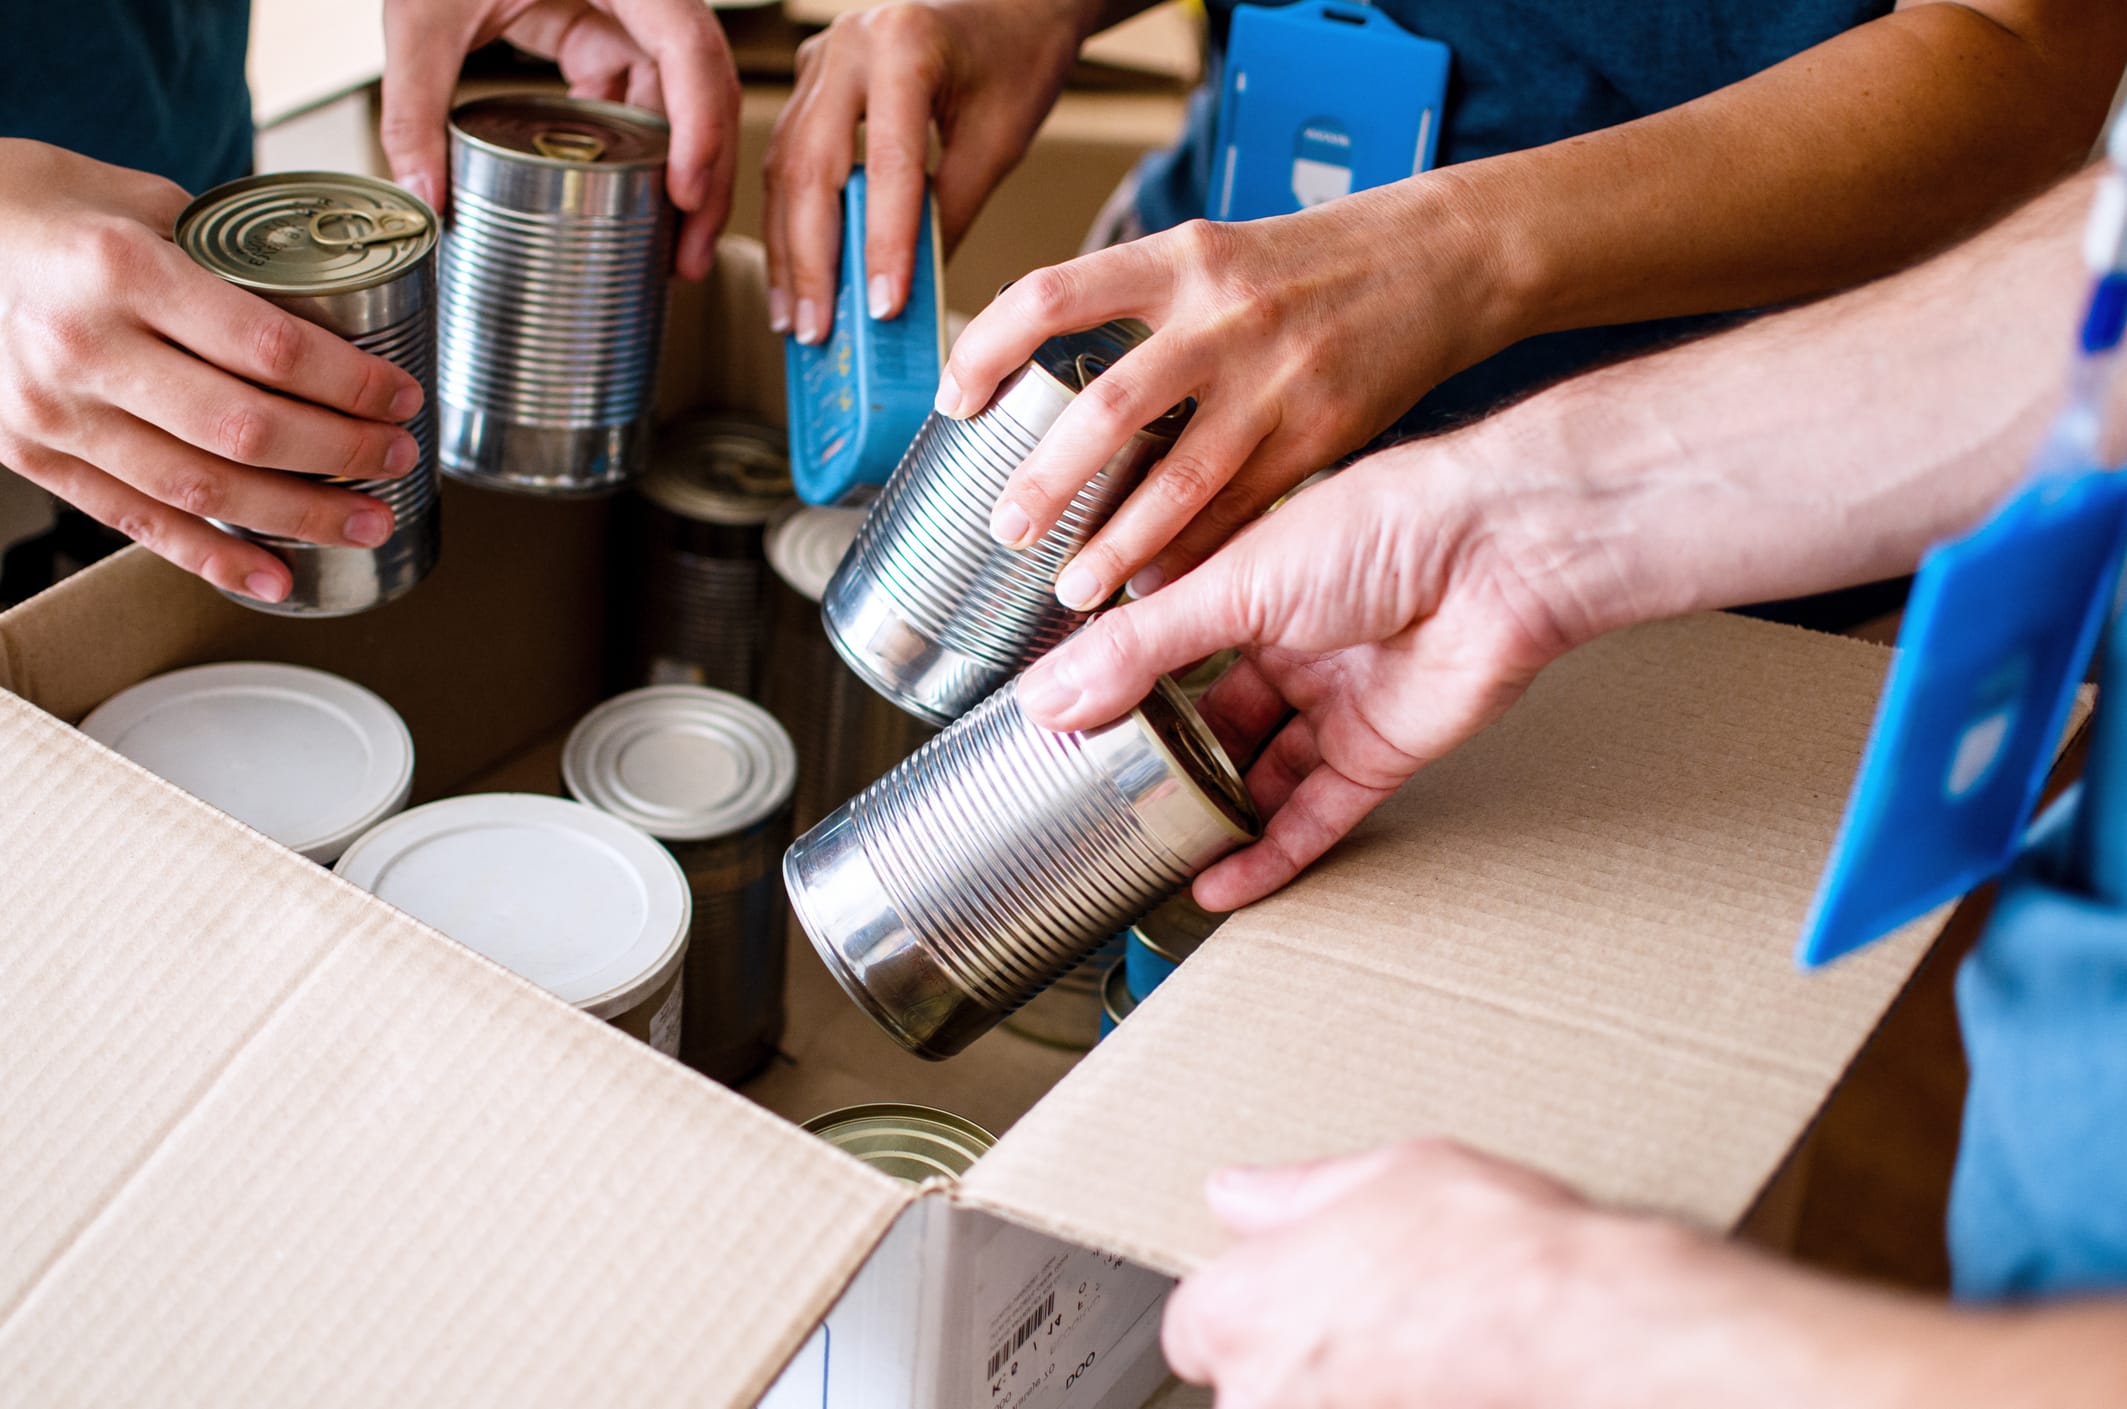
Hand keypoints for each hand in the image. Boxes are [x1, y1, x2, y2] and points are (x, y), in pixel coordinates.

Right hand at [0, 142, 425, 602]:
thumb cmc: (46, 208)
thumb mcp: (144, 199)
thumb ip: (233, 262)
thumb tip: (333, 314)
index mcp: (122, 269)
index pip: (267, 347)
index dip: (350, 385)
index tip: (399, 399)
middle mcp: (84, 347)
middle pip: (244, 429)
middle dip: (341, 455)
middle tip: (397, 460)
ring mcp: (55, 411)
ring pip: (200, 490)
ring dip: (298, 516)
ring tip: (366, 520)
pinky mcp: (36, 456)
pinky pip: (138, 522)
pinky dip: (213, 559)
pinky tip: (275, 576)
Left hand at [380, 0, 739, 279]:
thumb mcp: (423, 12)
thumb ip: (417, 104)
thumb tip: (426, 199)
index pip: (688, 46)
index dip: (699, 125)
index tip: (686, 194)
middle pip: (703, 85)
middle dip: (705, 175)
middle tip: (690, 254)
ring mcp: (625, 8)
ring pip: (679, 97)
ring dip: (678, 172)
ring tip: (668, 243)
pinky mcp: (602, 25)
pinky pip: (638, 89)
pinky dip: (636, 147)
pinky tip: (627, 198)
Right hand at [762, 0, 1092, 342]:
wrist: (1008, 6)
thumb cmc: (1015, 63)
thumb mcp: (998, 142)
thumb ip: (950, 213)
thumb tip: (908, 295)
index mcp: (904, 46)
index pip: (889, 164)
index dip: (882, 244)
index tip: (880, 310)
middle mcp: (848, 45)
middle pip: (812, 168)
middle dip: (812, 261)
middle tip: (815, 331)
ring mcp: (820, 58)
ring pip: (785, 168)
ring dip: (789, 252)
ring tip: (797, 321)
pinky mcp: (810, 80)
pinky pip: (787, 158)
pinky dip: (789, 223)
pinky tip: (794, 278)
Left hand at [942, 177, 1517, 608]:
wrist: (1438, 260)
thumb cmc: (1309, 267)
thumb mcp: (1214, 257)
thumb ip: (1140, 311)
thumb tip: (1050, 393)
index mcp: (1178, 259)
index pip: (1050, 296)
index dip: (987, 350)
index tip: (955, 401)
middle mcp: (1221, 315)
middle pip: (1108, 407)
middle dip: (1046, 480)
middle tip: (1005, 529)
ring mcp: (1275, 378)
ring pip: (1178, 478)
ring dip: (1119, 544)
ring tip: (1075, 589)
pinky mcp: (1321, 433)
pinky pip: (1242, 510)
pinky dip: (1195, 555)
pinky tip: (1160, 588)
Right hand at [1015, 442, 1602, 909]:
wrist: (1498, 553)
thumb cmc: (1384, 527)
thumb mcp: (1232, 585)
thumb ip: (1140, 650)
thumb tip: (1049, 695)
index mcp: (1251, 585)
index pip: (1167, 645)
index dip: (1119, 688)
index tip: (1063, 732)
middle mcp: (1293, 644)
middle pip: (1212, 720)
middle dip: (1163, 762)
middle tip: (1102, 803)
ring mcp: (1336, 702)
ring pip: (1261, 776)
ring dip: (1213, 816)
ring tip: (1151, 856)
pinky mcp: (1379, 754)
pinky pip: (1315, 817)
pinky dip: (1269, 855)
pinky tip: (1218, 883)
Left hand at [1162, 1140, 1919, 1408]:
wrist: (1601, 1344)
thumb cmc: (1506, 1265)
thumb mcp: (1399, 1177)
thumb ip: (1300, 1195)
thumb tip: (1238, 1194)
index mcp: (1243, 1314)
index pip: (1196, 1328)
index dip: (1255, 1312)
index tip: (1304, 1307)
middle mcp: (1260, 1403)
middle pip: (1251, 1390)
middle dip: (1306, 1369)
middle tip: (1389, 1338)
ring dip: (1355, 1395)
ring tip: (1433, 1369)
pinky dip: (1402, 1403)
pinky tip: (1456, 1386)